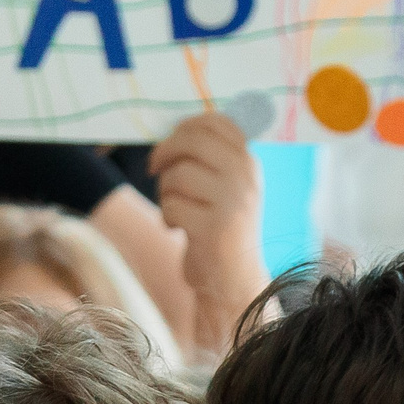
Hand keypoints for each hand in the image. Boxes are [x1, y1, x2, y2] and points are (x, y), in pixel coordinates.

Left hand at [148, 112, 269, 352]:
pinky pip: (171, 206)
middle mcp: (245, 178)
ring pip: (177, 175)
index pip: (215, 123)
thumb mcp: (225, 187)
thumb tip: (175, 131)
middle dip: (165, 152)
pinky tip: (178, 229)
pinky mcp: (213, 229)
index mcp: (249, 163)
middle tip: (154, 168)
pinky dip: (166, 217)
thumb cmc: (220, 229)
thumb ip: (209, 158)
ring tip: (176, 210)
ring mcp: (231, 203)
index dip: (184, 128)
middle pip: (192, 141)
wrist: (233, 280)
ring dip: (165, 193)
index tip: (171, 143)